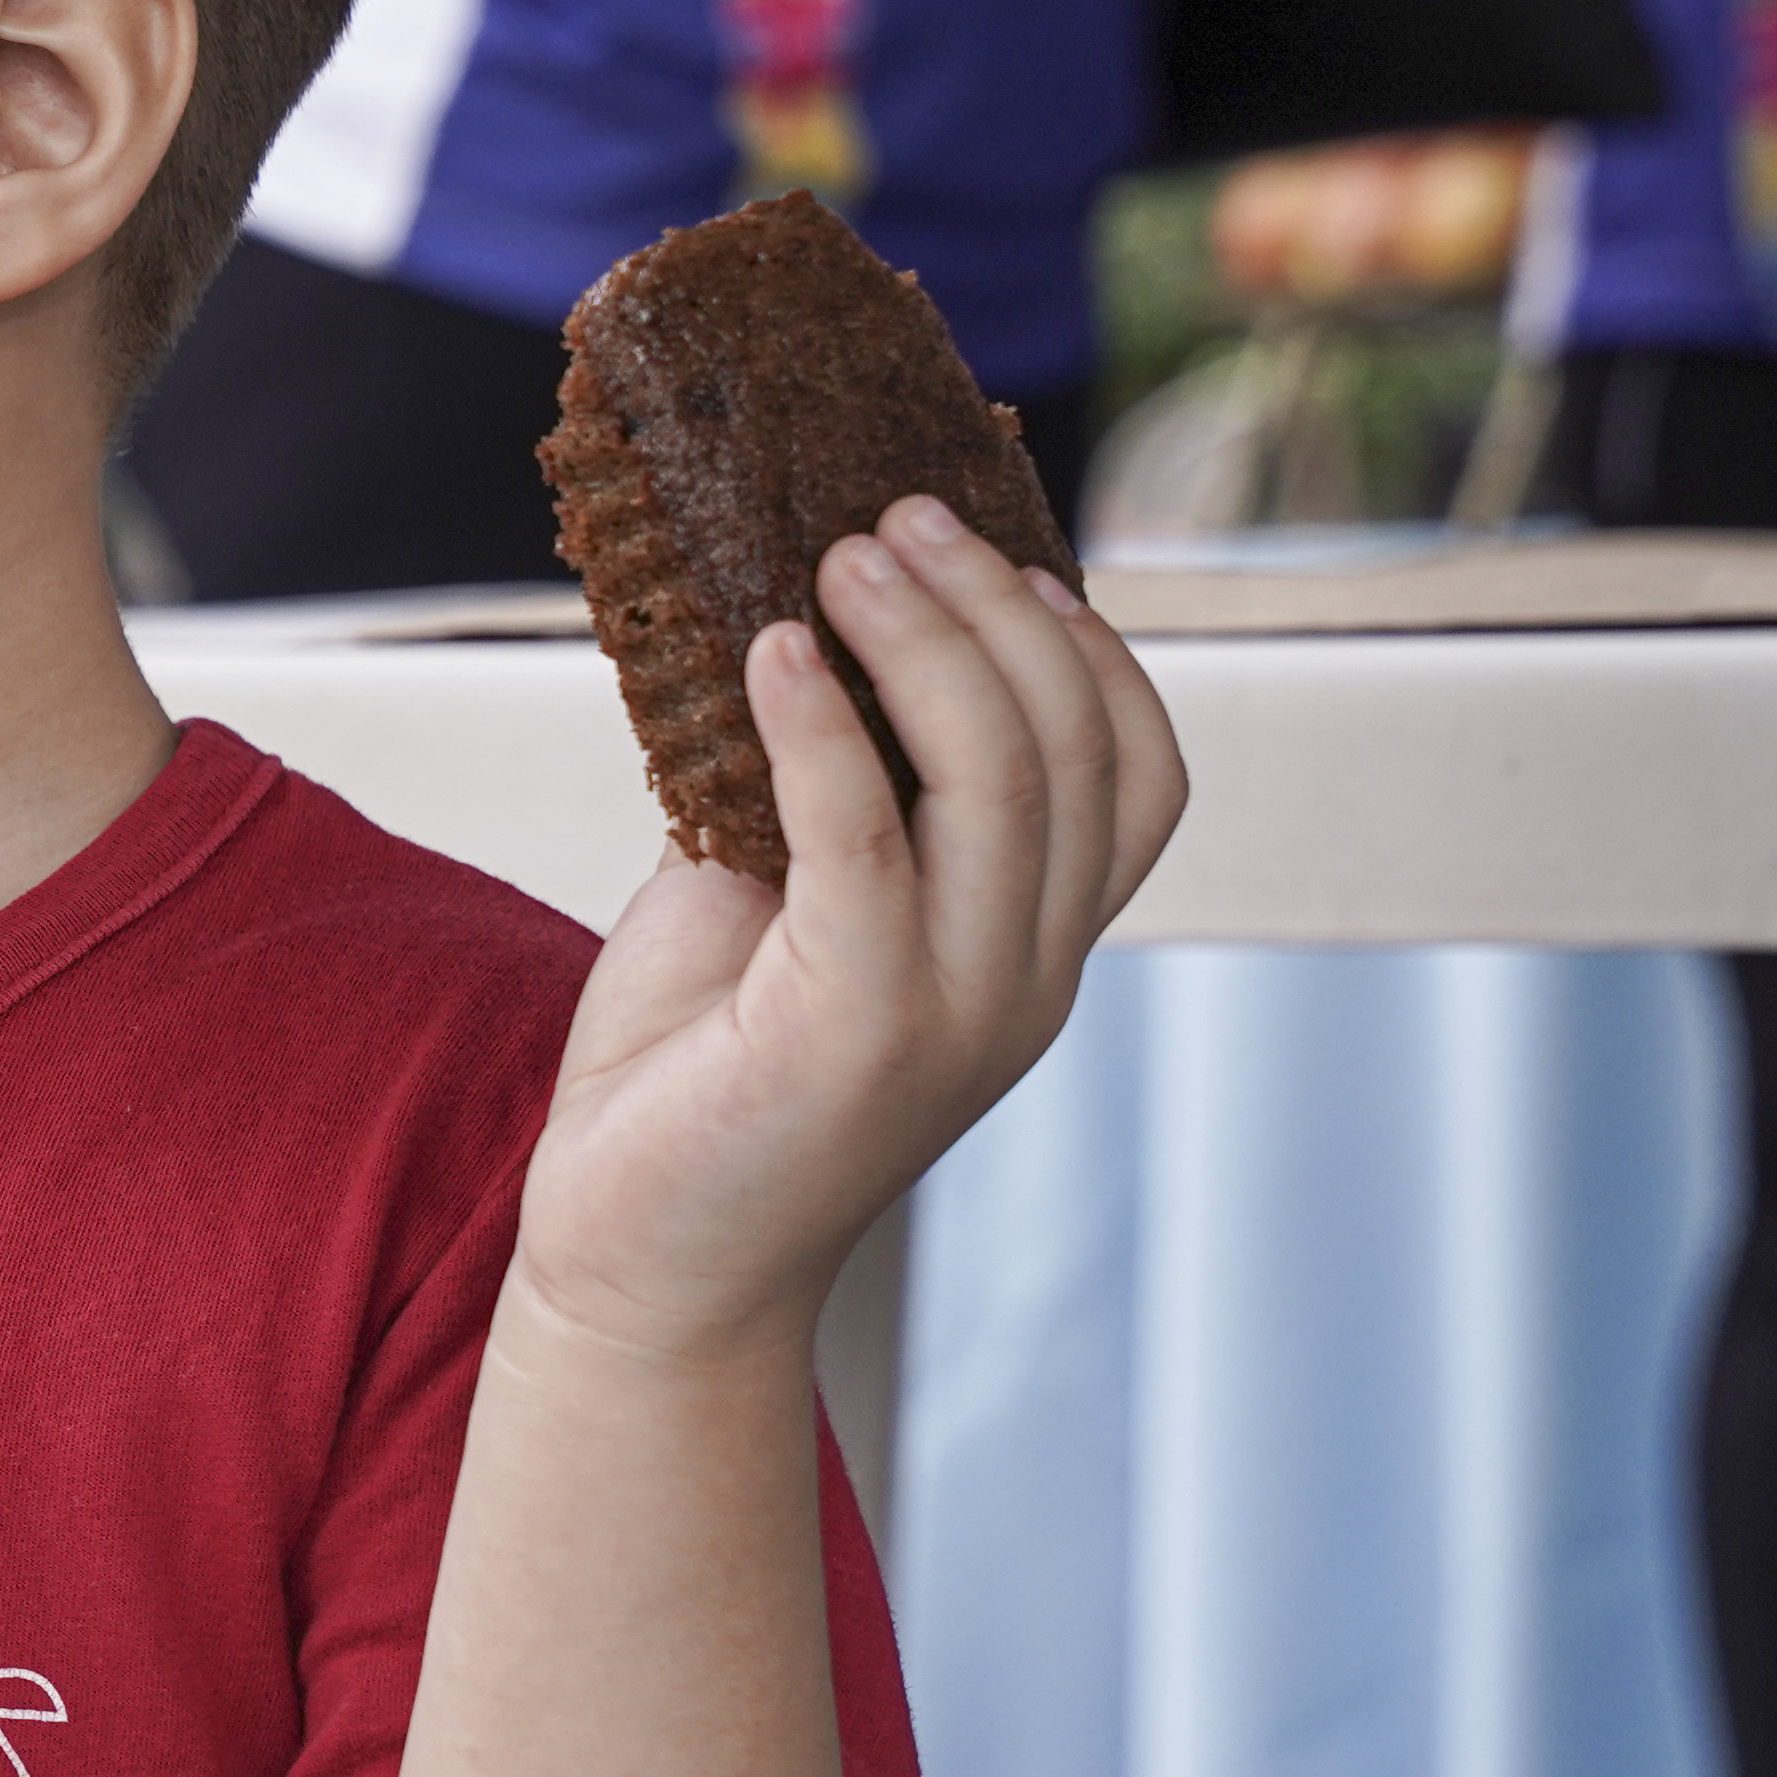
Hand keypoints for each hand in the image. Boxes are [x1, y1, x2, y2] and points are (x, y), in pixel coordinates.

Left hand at [514, 501, 1186, 1364]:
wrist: (636, 1257)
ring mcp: (958, 1011)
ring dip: (923, 642)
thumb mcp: (781, 901)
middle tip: (891, 518)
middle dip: (994, 610)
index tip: (1004, 552)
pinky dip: (820, 729)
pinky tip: (765, 651)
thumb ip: (822, 791)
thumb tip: (789, 626)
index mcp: (1033, 949)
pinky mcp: (856, 1030)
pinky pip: (865, 841)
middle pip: (1075, 750)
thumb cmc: (695, 1071)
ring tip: (839, 555)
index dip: (1092, 650)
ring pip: (1001, 779)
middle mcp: (1027, 980)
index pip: (1139, 776)